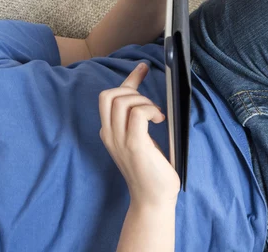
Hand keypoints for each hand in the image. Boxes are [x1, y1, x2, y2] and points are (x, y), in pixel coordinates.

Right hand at [99, 63, 180, 206]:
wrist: (152, 199)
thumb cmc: (151, 172)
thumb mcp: (140, 142)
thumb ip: (137, 123)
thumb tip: (149, 103)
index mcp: (109, 132)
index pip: (109, 97)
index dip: (129, 79)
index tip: (142, 68)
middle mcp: (109, 134)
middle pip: (109, 95)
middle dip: (131, 90)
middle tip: (150, 104)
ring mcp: (119, 139)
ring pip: (121, 100)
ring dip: (143, 101)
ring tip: (156, 116)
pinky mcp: (134, 144)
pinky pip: (137, 113)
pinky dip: (149, 110)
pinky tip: (159, 120)